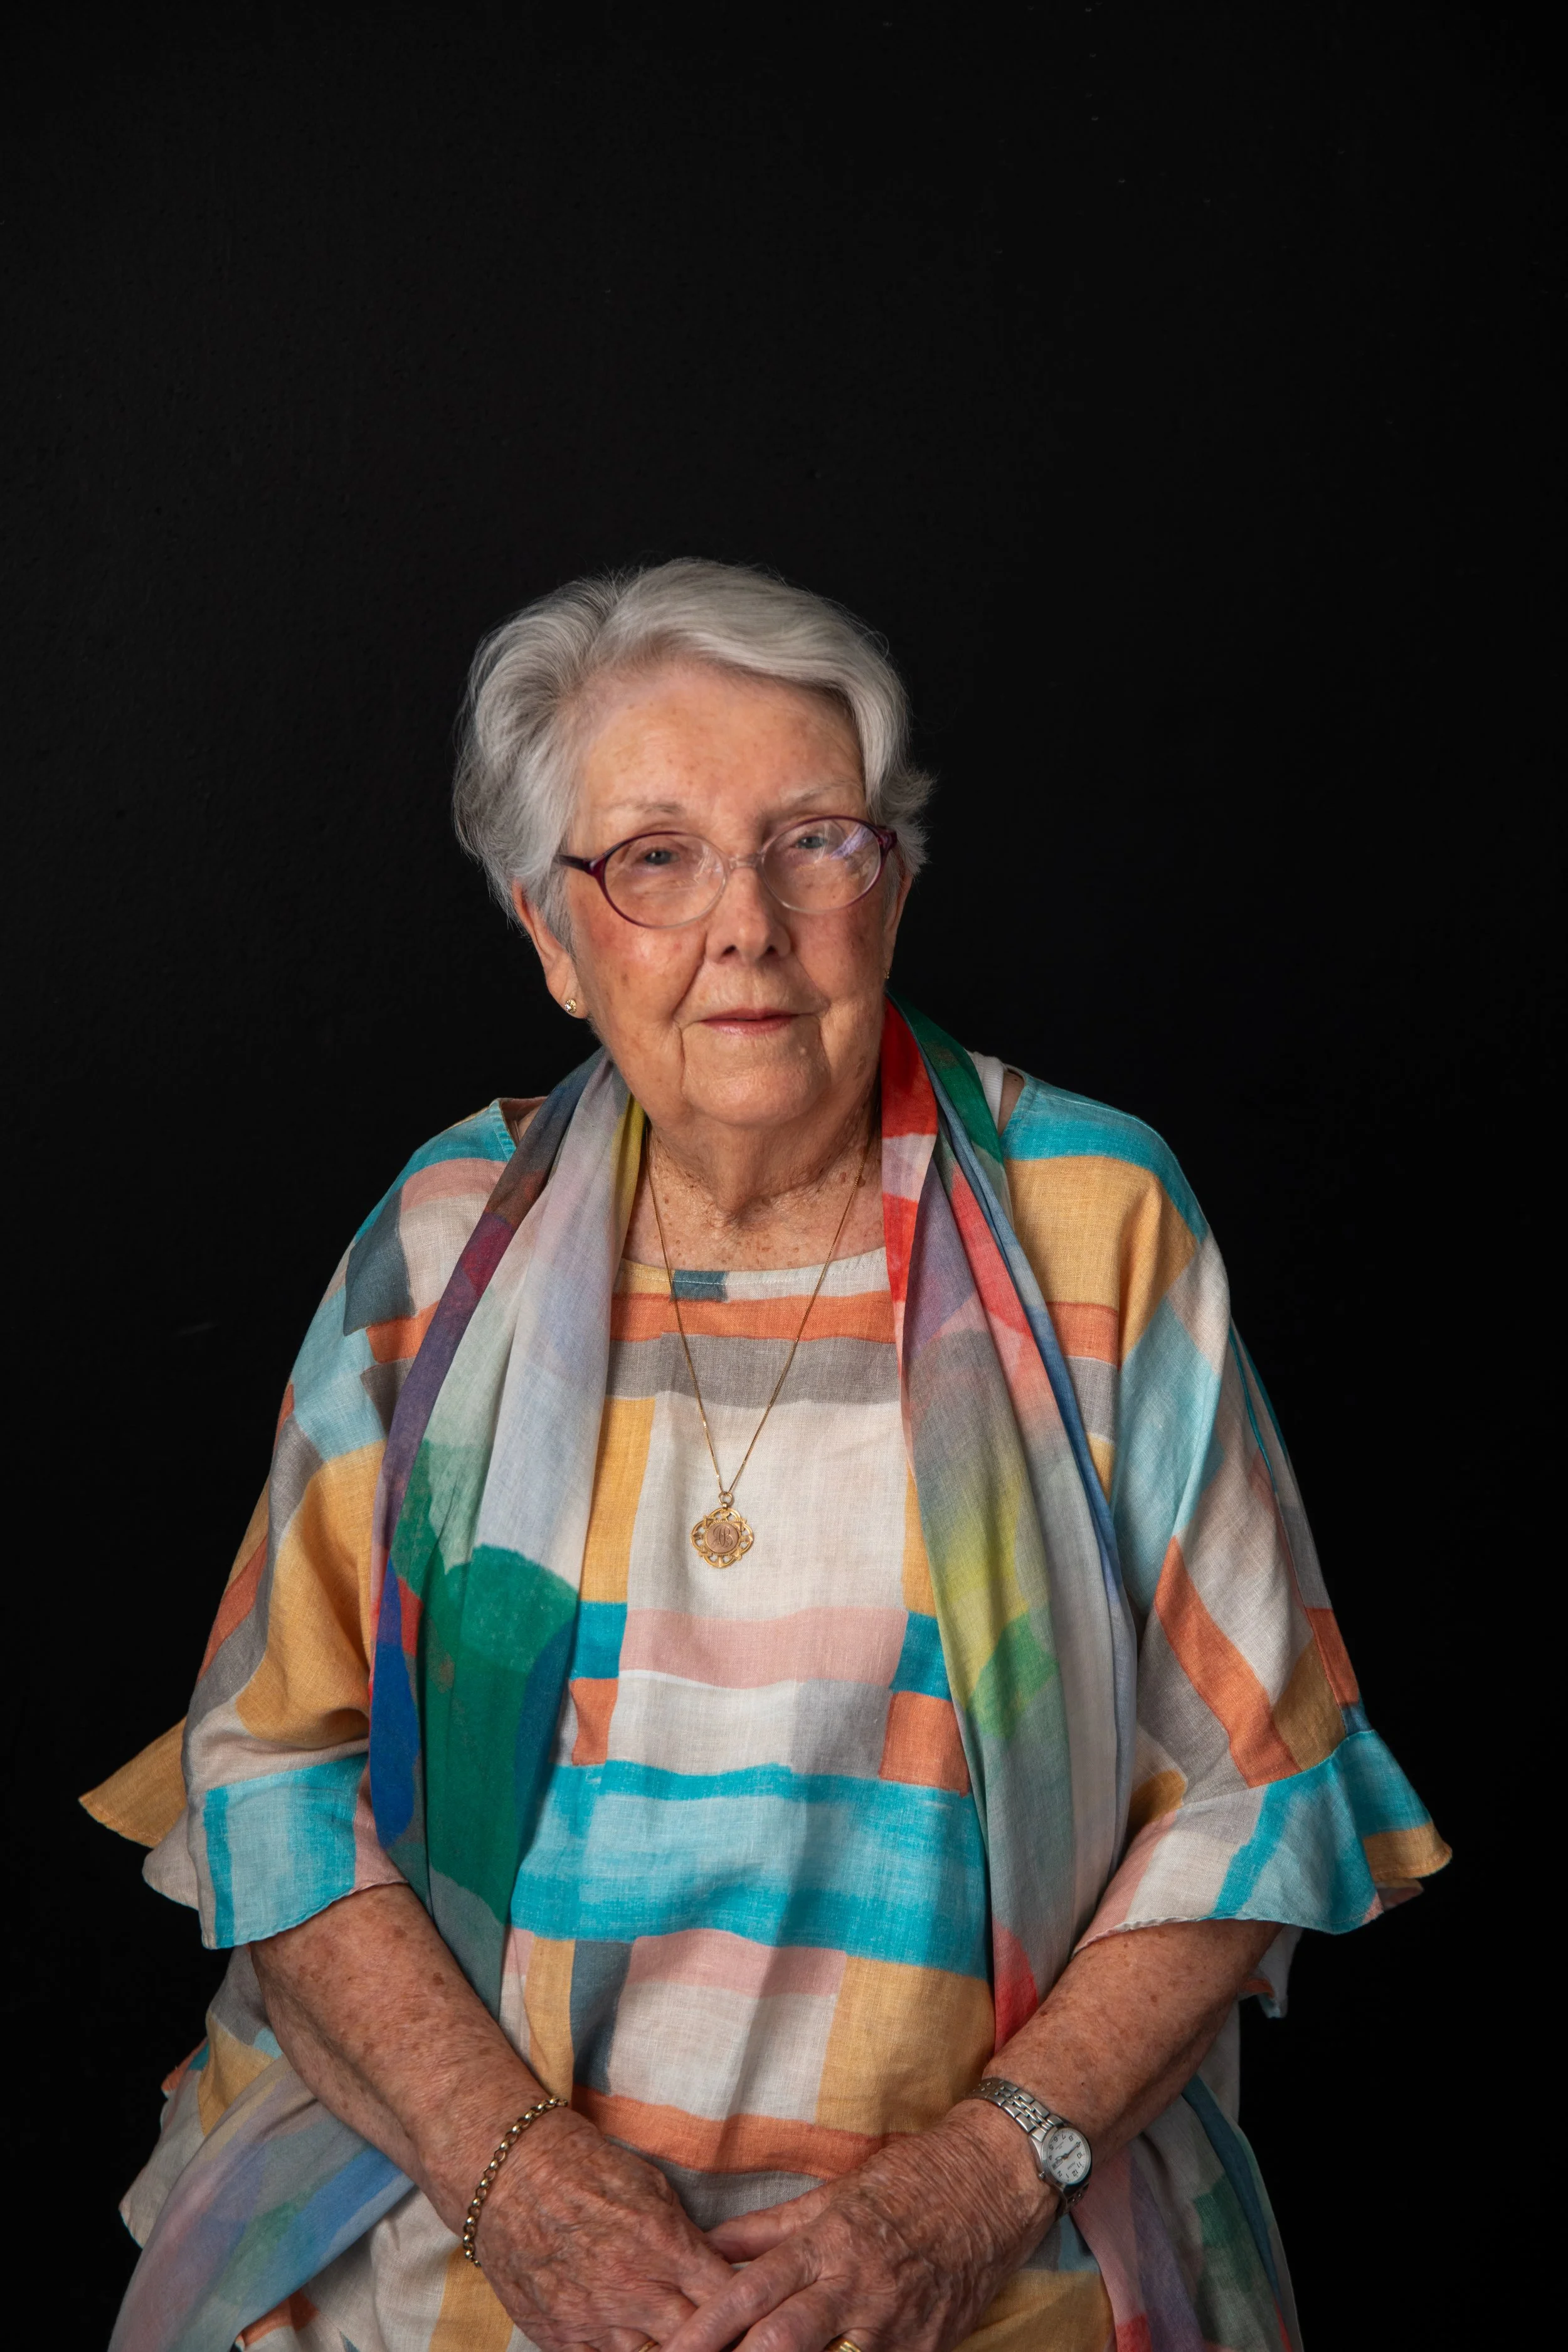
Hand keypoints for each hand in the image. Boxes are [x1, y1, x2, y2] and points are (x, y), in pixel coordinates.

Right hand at [470, 2107, 736, 2351]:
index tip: (753, 2309)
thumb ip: (687, 2239)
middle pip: (697, 2338)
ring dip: (669, 2347)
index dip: (745, 2306)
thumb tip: (717, 2274)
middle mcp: (633, 2289)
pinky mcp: (561, 2338)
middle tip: (727, 2333)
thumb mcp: (652, 2187)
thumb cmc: (587, 2171)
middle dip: (716, 2336)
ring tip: (676, 2334)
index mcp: (663, 2245)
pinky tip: (634, 2341)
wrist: (512, 2175)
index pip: (726, 2295)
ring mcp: (595, 2320)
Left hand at [663, 2103, 1055, 2351]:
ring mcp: (894, 2325)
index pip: (751, 2290)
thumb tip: (711, 2245)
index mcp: (826, 2242)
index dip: (706, 2327)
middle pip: (781, 2341)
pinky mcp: (929, 2350)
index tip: (672, 2350)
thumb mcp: (834, 2194)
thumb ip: (769, 2229)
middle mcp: (855, 2287)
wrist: (992, 2185)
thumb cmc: (909, 2182)